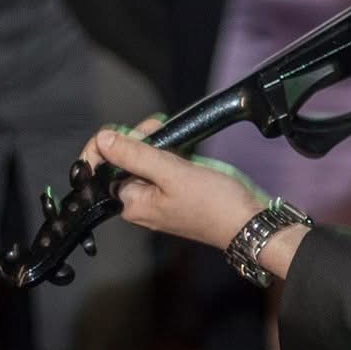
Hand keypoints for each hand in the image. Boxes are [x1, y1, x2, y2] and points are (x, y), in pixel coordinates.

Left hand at [77, 115, 271, 251]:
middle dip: (136, 138)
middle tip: (157, 128)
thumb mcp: (173, 173)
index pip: (101, 169)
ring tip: (172, 133)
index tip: (129, 131)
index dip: (109, 144)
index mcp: (131, 203)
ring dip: (153, 141)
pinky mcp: (174, 190)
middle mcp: (140, 202)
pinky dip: (168, 150)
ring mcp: (157, 196)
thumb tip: (103, 140)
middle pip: (121, 161)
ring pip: (142, 160)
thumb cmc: (215, 205)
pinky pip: (161, 165)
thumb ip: (135, 155)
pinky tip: (181, 144)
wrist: (249, 221)